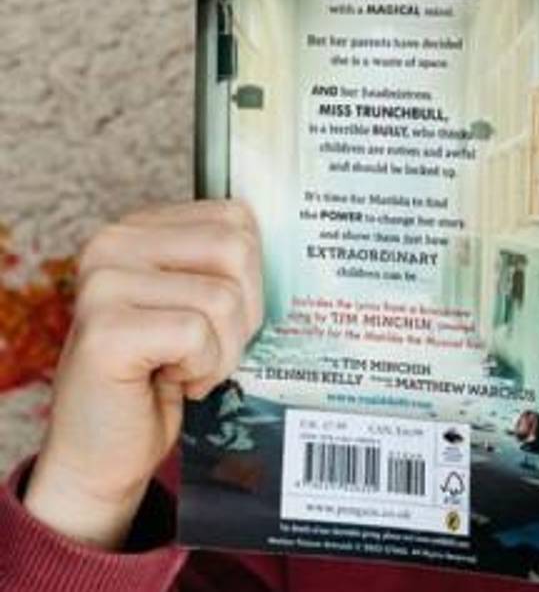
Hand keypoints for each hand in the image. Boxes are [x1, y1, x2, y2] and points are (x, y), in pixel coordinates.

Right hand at [23, 201, 262, 549]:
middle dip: (245, 313)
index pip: (237, 219)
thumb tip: (304, 247)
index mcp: (140, 228)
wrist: (103, 452)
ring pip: (222, 297)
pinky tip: (171, 381)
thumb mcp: (199, 306)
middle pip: (236, 250)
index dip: (252, 277)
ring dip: (222, 349)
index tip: (221, 316)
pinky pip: (196, 335)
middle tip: (209, 349)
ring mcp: (103, 284)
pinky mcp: (105, 331)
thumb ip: (231, 268)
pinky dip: (201, 369)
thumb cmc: (162, 377)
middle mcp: (113, 244)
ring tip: (186, 367)